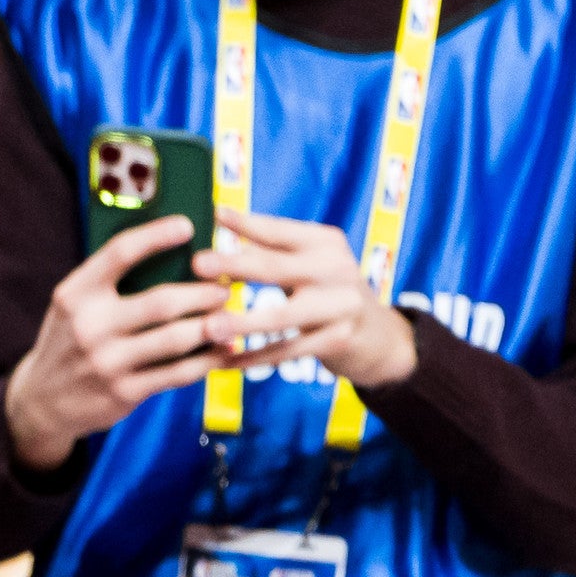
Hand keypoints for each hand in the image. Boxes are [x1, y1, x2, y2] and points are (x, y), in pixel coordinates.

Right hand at [0, 216, 283, 474]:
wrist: (42, 401)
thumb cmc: (71, 341)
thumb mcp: (74, 306)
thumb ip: (112, 283)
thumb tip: (177, 257)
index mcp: (74, 294)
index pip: (119, 254)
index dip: (156, 236)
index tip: (188, 225)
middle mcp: (88, 327)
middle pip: (162, 302)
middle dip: (204, 292)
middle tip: (224, 287)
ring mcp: (107, 362)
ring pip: (177, 338)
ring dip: (213, 325)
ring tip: (228, 316)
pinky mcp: (124, 392)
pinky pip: (179, 373)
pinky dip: (208, 359)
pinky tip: (222, 349)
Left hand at [198, 207, 414, 390]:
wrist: (378, 335)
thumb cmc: (326, 291)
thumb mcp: (309, 263)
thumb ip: (270, 249)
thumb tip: (221, 223)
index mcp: (325, 243)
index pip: (280, 231)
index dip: (247, 223)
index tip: (214, 214)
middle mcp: (336, 269)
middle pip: (277, 268)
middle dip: (235, 265)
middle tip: (197, 264)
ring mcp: (340, 306)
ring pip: (283, 317)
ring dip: (243, 323)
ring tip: (208, 326)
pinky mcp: (337, 340)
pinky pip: (287, 351)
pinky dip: (253, 358)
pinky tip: (223, 362)